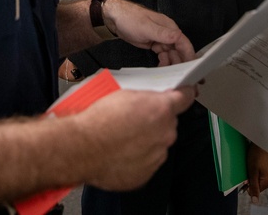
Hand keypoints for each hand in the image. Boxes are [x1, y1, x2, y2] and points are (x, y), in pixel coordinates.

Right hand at [74, 87, 195, 190]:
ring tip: (122, 138)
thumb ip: (144, 97)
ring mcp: (157, 155)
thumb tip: (149, 98)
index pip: (185, 98)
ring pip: (157, 143)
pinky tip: (120, 152)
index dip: (185, 94)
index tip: (186, 93)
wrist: (82, 149)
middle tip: (133, 119)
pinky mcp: (146, 174)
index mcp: (161, 109)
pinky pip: (147, 162)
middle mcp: (165, 133)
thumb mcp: (122, 93)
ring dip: (145, 140)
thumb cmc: (98, 121)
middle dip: (154, 121)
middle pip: (168, 123)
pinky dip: (137, 157)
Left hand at [105, 0, 195, 64]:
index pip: (183, 42)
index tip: (192, 67)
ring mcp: (160, 39)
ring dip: (171, 63)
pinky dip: (164, 62)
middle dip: (181, 62)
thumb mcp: (146, 27)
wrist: (115, 18)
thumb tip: (179, 36)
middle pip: (179, 50)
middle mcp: (167, 33)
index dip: (188, 55)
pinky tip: (161, 67)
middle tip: (181, 75)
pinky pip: (163, 55)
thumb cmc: (130, 18)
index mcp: (169, 27)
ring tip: (167, 71)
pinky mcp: (154, 44)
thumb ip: (162, 33)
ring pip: (171, 54)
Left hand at [245, 144, 267, 203]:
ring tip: (253, 166)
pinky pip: (259, 176)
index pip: (254, 191)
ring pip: (257, 181)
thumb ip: (254, 187)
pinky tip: (255, 165)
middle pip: (256, 186)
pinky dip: (255, 172)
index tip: (247, 175)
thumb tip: (255, 201)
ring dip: (252, 176)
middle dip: (250, 180)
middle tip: (250, 169)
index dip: (248, 184)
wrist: (261, 143)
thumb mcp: (252, 172)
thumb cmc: (256, 155)